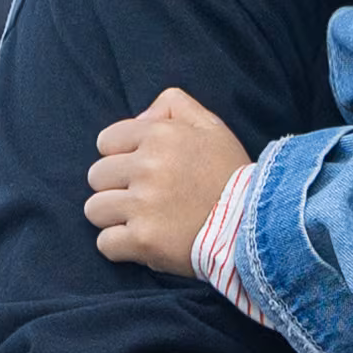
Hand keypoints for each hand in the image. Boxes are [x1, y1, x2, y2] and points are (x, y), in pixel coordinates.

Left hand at [88, 86, 251, 277]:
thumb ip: (174, 104)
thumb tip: (140, 117)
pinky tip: (145, 243)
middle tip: (147, 200)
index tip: (145, 173)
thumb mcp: (212, 127)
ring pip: (95, 210)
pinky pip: (105, 244)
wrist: (258, 227)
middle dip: (117, 188)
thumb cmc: (234, 177)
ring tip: (144, 222)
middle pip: (97, 176)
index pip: (106, 142)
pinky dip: (121, 247)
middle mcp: (148, 167)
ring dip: (115, 218)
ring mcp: (143, 205)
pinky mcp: (144, 240)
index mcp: (160, 135)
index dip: (122, 158)